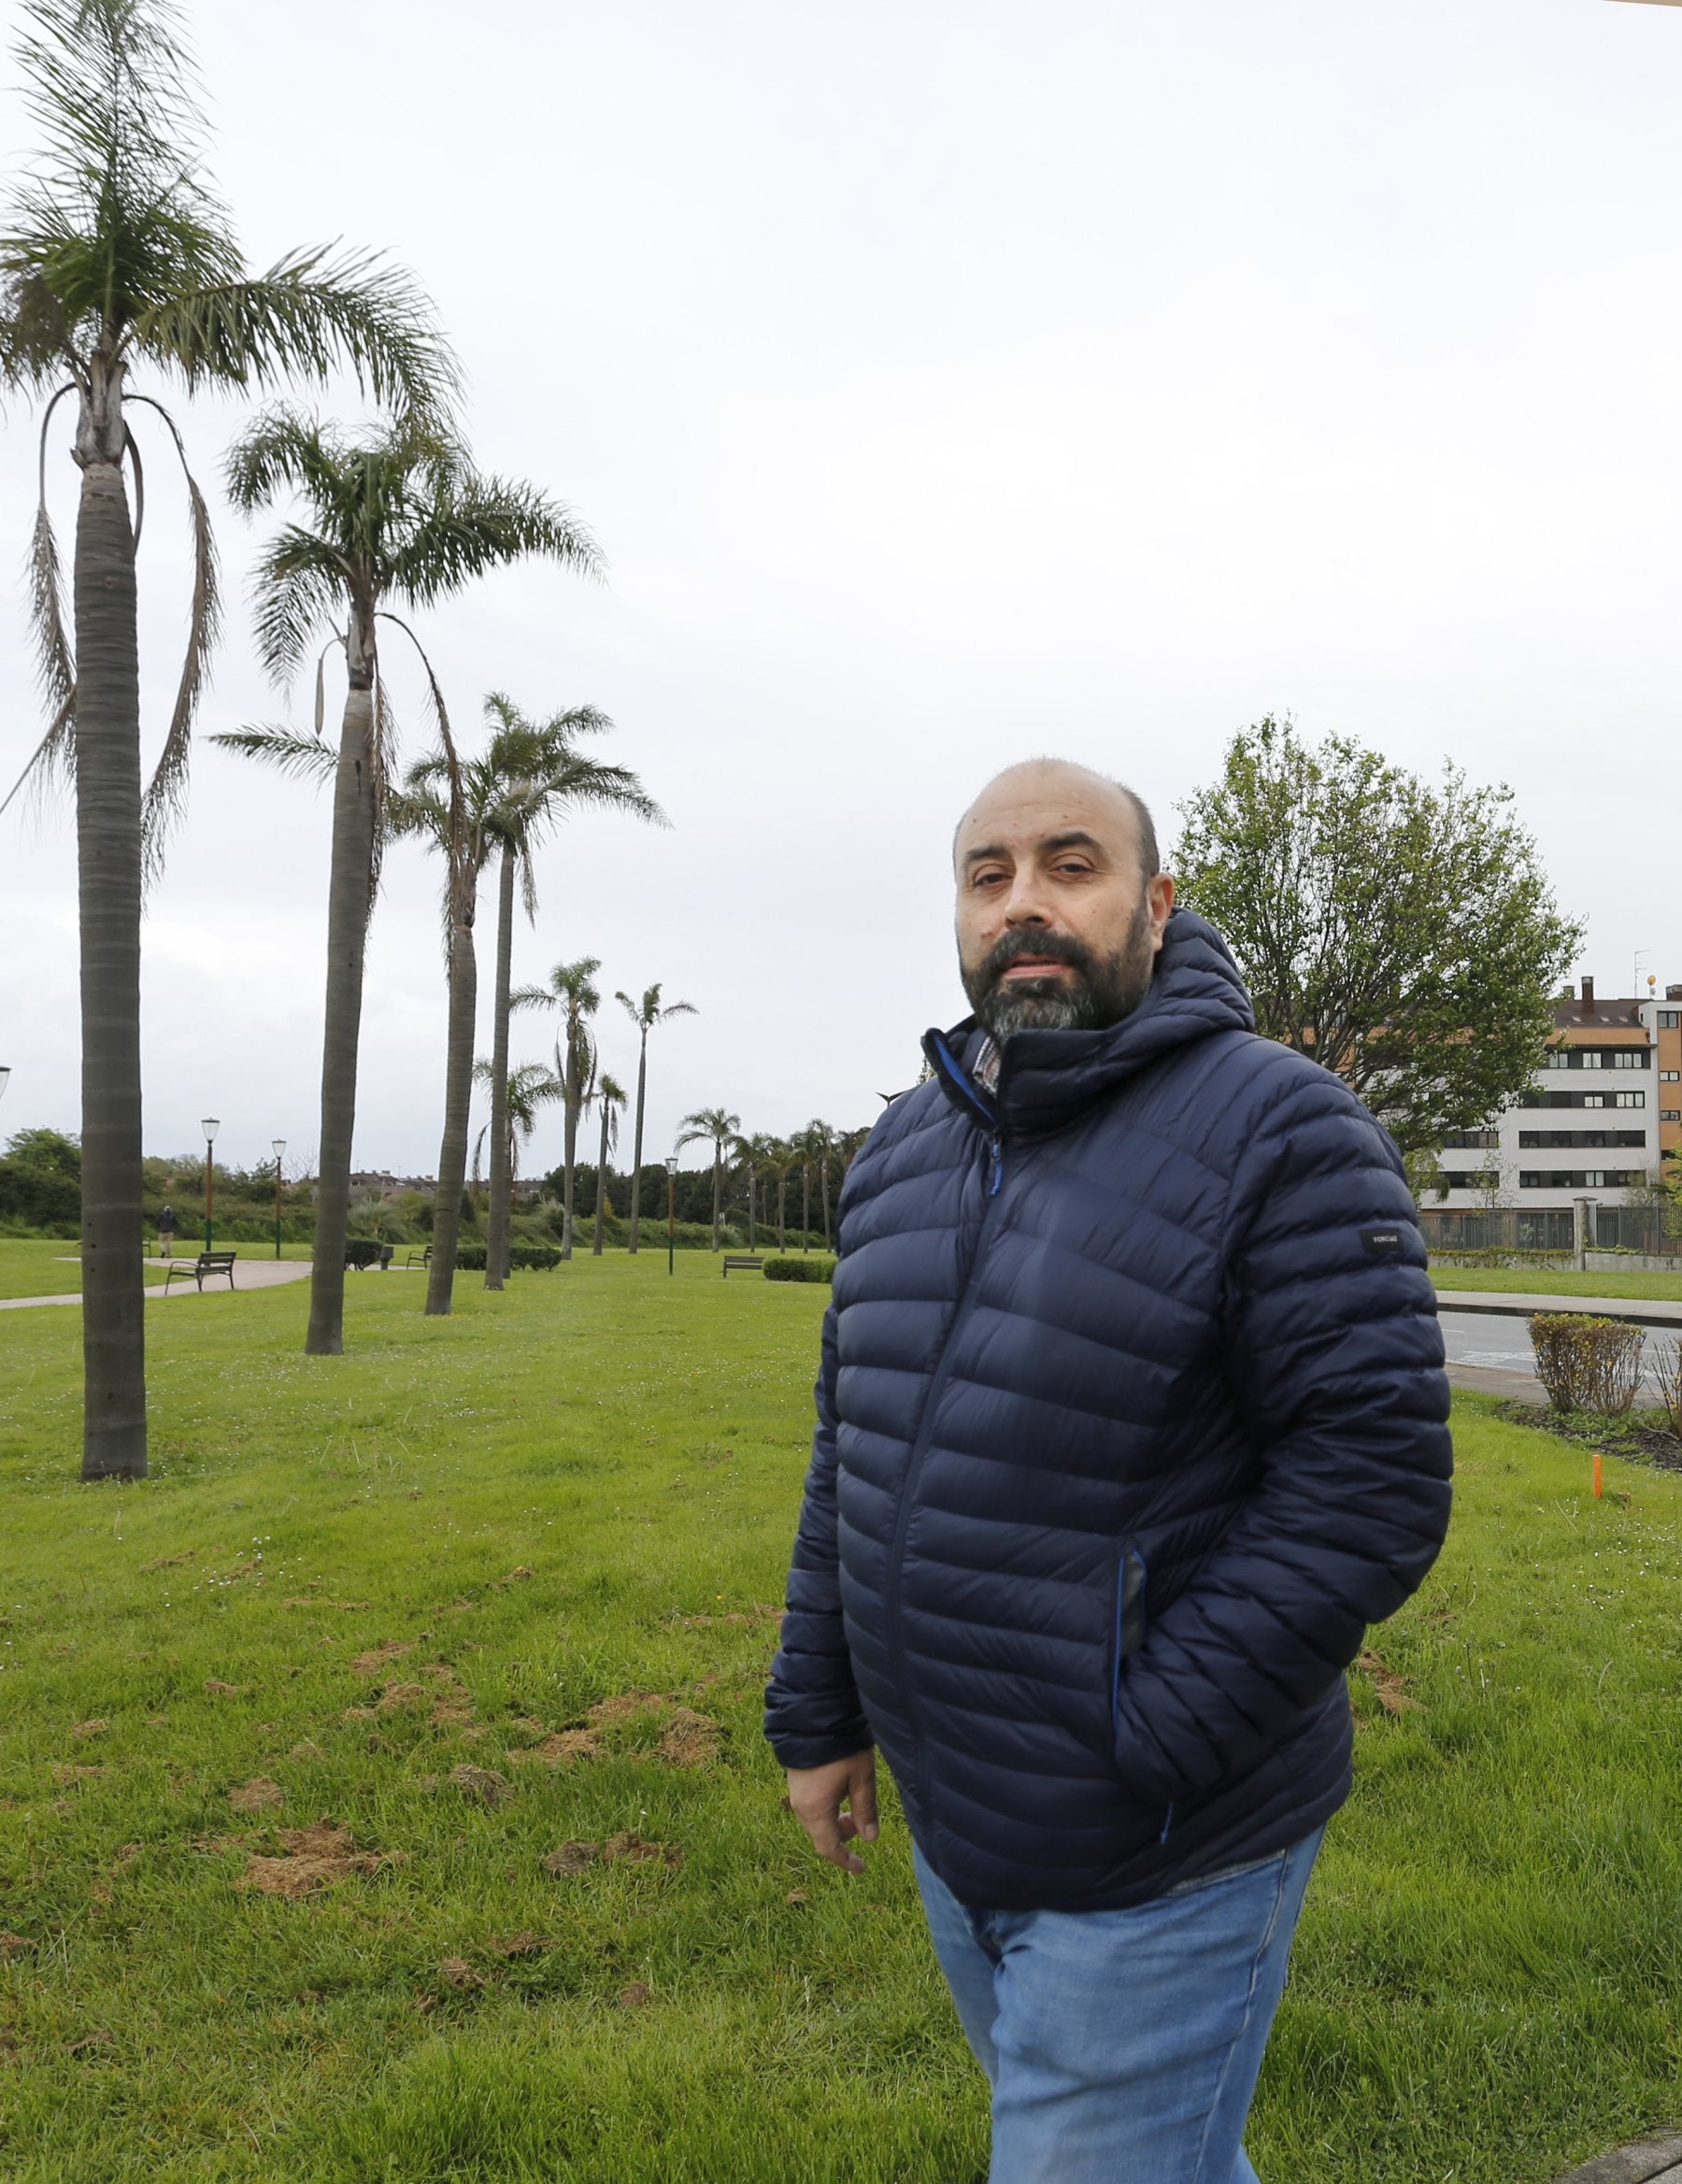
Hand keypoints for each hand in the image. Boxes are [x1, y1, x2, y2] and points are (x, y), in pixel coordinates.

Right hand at [786, 1750, 878, 1873]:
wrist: (813, 1714)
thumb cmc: (841, 1746)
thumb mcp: (861, 1777)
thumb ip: (865, 1809)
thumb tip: (870, 1839)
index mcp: (815, 1810)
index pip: (829, 1848)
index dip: (846, 1861)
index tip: (862, 1869)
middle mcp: (800, 1806)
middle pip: (821, 1835)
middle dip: (843, 1836)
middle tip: (863, 1825)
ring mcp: (795, 1792)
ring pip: (816, 1820)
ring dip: (835, 1821)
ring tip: (855, 1804)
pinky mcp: (796, 1780)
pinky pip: (811, 1806)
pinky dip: (827, 1809)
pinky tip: (841, 1791)